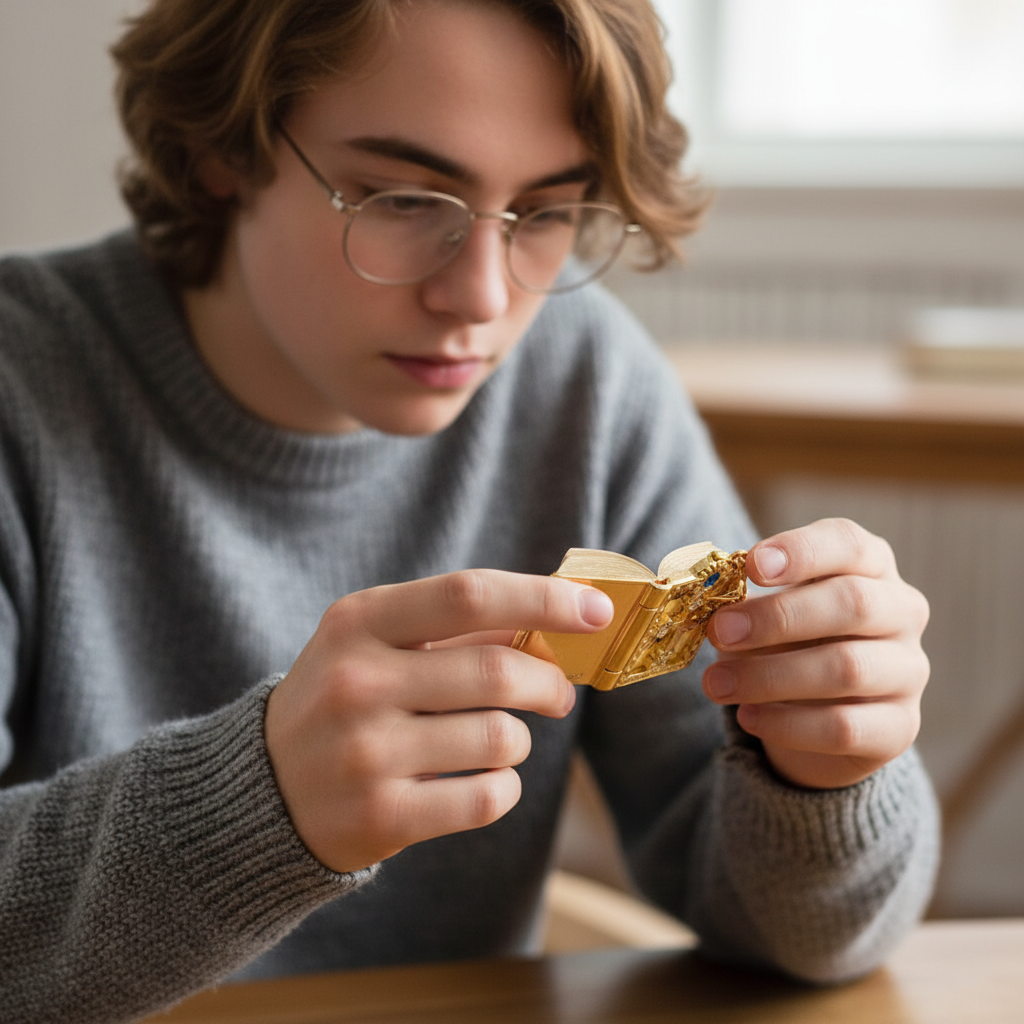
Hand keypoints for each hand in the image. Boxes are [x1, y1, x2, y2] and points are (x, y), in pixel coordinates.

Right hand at [264, 570, 612, 871]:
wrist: (263, 788)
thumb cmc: (342, 701)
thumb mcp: (374, 644)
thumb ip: (454, 629)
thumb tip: (554, 622)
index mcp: (359, 622)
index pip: (469, 594)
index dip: (544, 599)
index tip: (598, 611)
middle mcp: (356, 682)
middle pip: (496, 671)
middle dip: (548, 683)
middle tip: (558, 694)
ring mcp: (365, 752)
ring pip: (500, 738)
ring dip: (520, 739)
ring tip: (501, 741)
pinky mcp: (380, 816)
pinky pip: (487, 798)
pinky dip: (505, 787)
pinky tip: (486, 781)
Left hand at [703, 518, 929, 789]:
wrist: (821, 714)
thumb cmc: (789, 641)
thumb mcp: (766, 611)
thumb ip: (744, 603)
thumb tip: (706, 606)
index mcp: (870, 565)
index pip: (848, 543)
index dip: (800, 552)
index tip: (751, 565)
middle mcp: (901, 611)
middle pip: (853, 603)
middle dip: (777, 617)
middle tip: (720, 631)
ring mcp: (907, 670)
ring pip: (848, 669)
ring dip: (770, 676)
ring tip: (716, 684)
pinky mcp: (900, 726)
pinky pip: (845, 726)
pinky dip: (789, 723)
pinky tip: (748, 717)